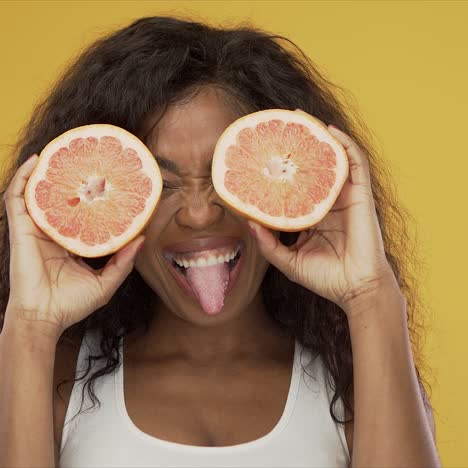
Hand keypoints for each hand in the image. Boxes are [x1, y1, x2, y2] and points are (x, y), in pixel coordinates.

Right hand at [3, 154, 144, 336]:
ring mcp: (36, 229)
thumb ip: (123, 261)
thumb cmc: (73, 304)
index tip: (109, 183)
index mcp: (71, 242)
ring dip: (47, 171)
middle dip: (71, 178)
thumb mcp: (106, 282)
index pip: (82, 213)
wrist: (44, 317)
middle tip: (86, 159)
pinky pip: (17, 197)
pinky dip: (23, 177)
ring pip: (39, 193)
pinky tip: (36, 161)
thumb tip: (142, 239)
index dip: (92, 197)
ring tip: (61, 150)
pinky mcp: (20, 229)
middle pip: (61, 198)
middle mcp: (53, 232)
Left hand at [248, 117, 400, 315]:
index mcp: (313, 214)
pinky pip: (356, 163)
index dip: (283, 167)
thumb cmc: (324, 277)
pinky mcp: (362, 195)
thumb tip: (247, 220)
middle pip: (313, 165)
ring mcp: (346, 196)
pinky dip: (344, 144)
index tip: (264, 153)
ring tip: (301, 118)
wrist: (355, 289)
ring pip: (333, 158)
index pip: (296, 183)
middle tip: (280, 124)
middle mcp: (328, 201)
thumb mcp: (287, 259)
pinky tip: (329, 130)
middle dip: (299, 143)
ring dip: (319, 136)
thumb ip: (267, 242)